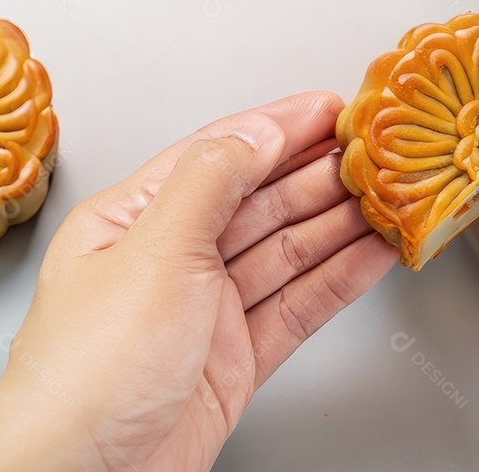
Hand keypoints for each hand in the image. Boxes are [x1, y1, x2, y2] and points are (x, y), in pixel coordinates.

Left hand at [0, 92, 396, 471]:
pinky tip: (374, 255)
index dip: (280, 127)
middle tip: (375, 152)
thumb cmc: (90, 372)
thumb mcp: (154, 253)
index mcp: (136, 220)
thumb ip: (211, 183)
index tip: (332, 107)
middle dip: (321, 173)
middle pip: (262, 201)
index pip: (221, 156)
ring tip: (388, 197)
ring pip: (288, 251)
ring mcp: (210, 310)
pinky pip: (300, 304)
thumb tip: (258, 129)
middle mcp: (174, 259)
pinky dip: (341, 278)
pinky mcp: (239, 357)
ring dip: (340, 223)